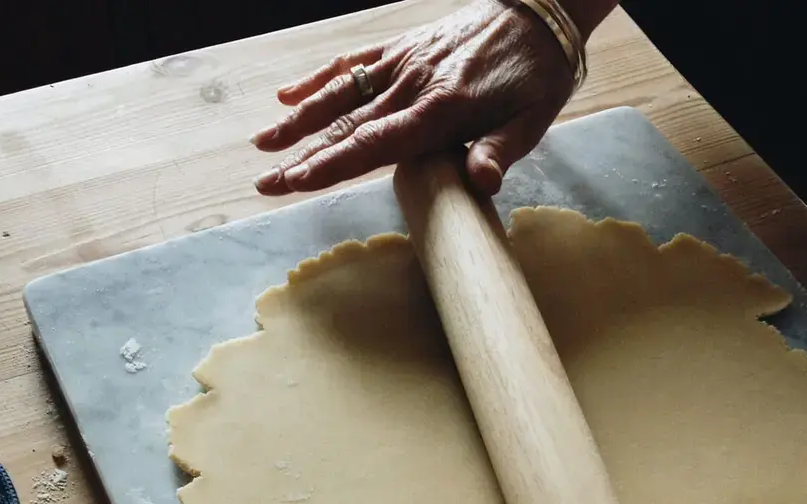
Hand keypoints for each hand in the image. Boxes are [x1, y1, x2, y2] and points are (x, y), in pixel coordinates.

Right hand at [250, 0, 577, 196]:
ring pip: (340, 95)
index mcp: (440, 109)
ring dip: (298, 120)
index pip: (374, 143)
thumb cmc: (537, 73)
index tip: (296, 182)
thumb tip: (481, 184)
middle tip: (266, 182)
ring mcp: (403, 63)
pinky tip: (288, 93)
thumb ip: (500, 151)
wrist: (543, 9)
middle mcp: (412, 85)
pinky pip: (354, 63)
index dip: (332, 165)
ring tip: (264, 144)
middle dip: (302, 157)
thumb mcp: (531, 119)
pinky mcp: (403, 47)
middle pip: (346, 126)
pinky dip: (319, 78)